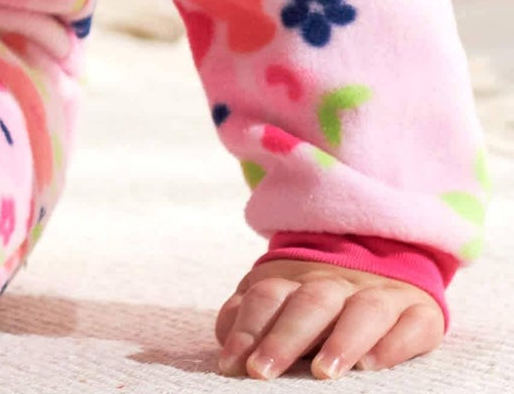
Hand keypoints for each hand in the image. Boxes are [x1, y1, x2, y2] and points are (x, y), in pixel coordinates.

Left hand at [215, 258, 443, 378]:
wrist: (385, 272)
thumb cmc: (319, 307)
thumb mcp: (280, 304)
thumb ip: (250, 317)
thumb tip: (227, 339)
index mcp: (296, 280)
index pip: (267, 296)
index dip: (247, 330)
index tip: (232, 365)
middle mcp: (337, 284)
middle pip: (309, 303)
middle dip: (284, 338)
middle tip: (261, 373)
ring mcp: (381, 296)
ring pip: (364, 310)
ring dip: (342, 340)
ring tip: (322, 373)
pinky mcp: (420, 313)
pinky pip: (411, 323)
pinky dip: (394, 344)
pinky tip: (374, 366)